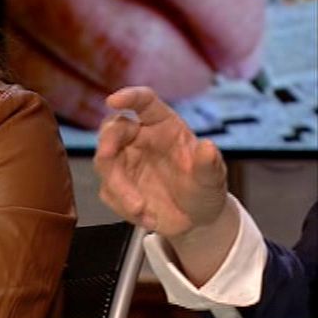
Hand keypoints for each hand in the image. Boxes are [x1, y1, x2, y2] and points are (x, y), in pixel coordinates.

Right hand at [94, 86, 238, 284]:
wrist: (196, 220)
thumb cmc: (205, 188)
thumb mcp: (213, 178)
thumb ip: (209, 164)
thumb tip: (208, 147)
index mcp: (163, 126)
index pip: (144, 103)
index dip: (128, 97)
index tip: (113, 101)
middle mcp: (138, 139)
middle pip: (113, 129)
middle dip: (106, 141)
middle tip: (107, 153)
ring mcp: (124, 162)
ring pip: (105, 163)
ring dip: (118, 186)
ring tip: (140, 208)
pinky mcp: (115, 186)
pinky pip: (109, 192)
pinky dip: (124, 207)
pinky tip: (148, 217)